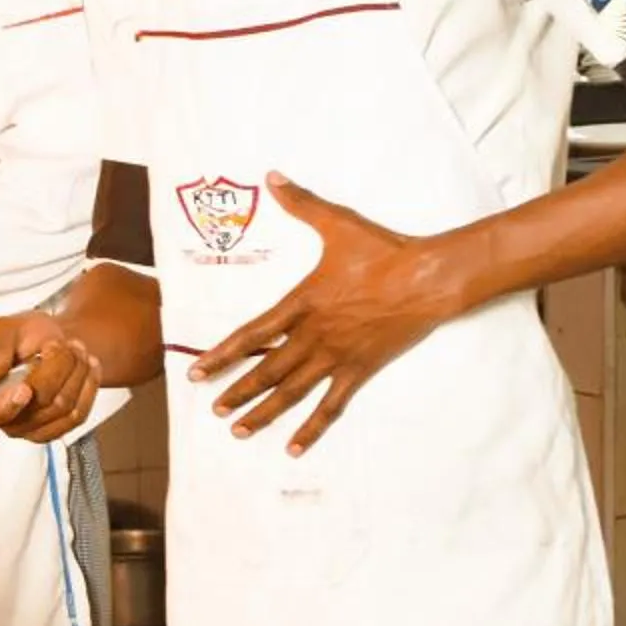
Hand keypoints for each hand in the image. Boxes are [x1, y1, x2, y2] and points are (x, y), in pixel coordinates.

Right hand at [0, 312, 100, 443]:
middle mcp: (1, 417)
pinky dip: (88, 386)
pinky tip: (87, 367)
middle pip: (35, 409)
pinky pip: (78, 414)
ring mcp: (28, 427)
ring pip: (61, 409)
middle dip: (55, 370)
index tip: (25, 388)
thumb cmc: (21, 336)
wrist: (47, 340)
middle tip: (60, 344)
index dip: (6, 407)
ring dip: (75, 373)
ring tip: (74, 350)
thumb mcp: (5, 328)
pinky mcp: (53, 429)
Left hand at [190, 173, 463, 454]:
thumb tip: (273, 177)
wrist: (428, 277)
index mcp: (302, 303)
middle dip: (237, 390)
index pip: (252, 334)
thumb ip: (300, 203)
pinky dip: (311, 428)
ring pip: (292, 391)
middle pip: (266, 369)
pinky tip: (294, 448)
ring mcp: (337, 356)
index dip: (222, 354)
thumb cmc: (382, 251)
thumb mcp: (337, 224)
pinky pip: (331, 405)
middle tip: (212, 409)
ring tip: (238, 431)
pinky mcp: (360, 370)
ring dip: (264, 412)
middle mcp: (313, 335)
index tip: (197, 371)